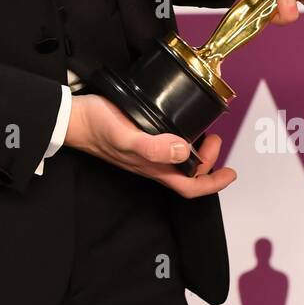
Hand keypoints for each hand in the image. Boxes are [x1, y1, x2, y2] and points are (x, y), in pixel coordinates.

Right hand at [65, 93, 235, 196]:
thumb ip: (152, 146)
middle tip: (215, 140)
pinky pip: (166, 148)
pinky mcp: (138, 140)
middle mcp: (150, 164)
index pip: (189, 186)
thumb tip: (182, 149)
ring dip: (195, 152)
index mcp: (151, 167)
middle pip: (186, 174)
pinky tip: (180, 127)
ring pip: (177, 162)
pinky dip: (180, 141)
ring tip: (204, 134)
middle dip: (207, 162)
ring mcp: (143, 153)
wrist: (73, 118)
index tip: (230, 173)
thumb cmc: (97, 126)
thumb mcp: (126, 135)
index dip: (213, 183)